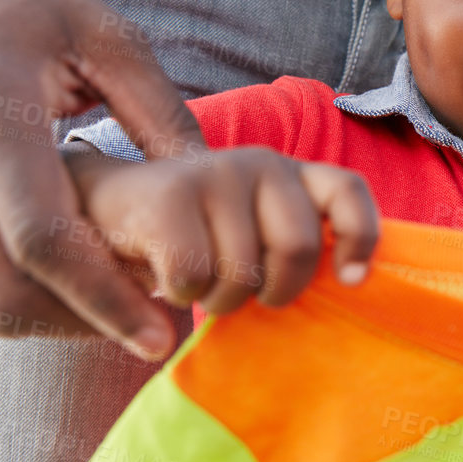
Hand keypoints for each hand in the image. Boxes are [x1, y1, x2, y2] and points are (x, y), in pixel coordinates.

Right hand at [0, 0, 206, 358]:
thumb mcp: (107, 35)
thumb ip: (163, 114)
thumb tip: (216, 195)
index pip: (43, 240)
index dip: (106, 299)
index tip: (164, 332)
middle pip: (1, 292)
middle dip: (82, 328)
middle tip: (147, 331)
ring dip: (45, 329)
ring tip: (110, 314)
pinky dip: (0, 315)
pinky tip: (57, 298)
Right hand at [67, 147, 381, 313]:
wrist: (102, 213)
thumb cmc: (191, 237)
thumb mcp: (252, 236)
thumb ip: (292, 245)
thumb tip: (352, 281)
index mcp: (288, 173)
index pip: (346, 190)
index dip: (360, 237)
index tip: (351, 281)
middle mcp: (260, 162)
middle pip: (298, 247)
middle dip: (273, 290)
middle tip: (245, 292)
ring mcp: (214, 173)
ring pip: (243, 271)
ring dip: (218, 298)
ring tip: (197, 279)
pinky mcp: (169, 195)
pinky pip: (195, 275)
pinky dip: (179, 293)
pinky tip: (163, 273)